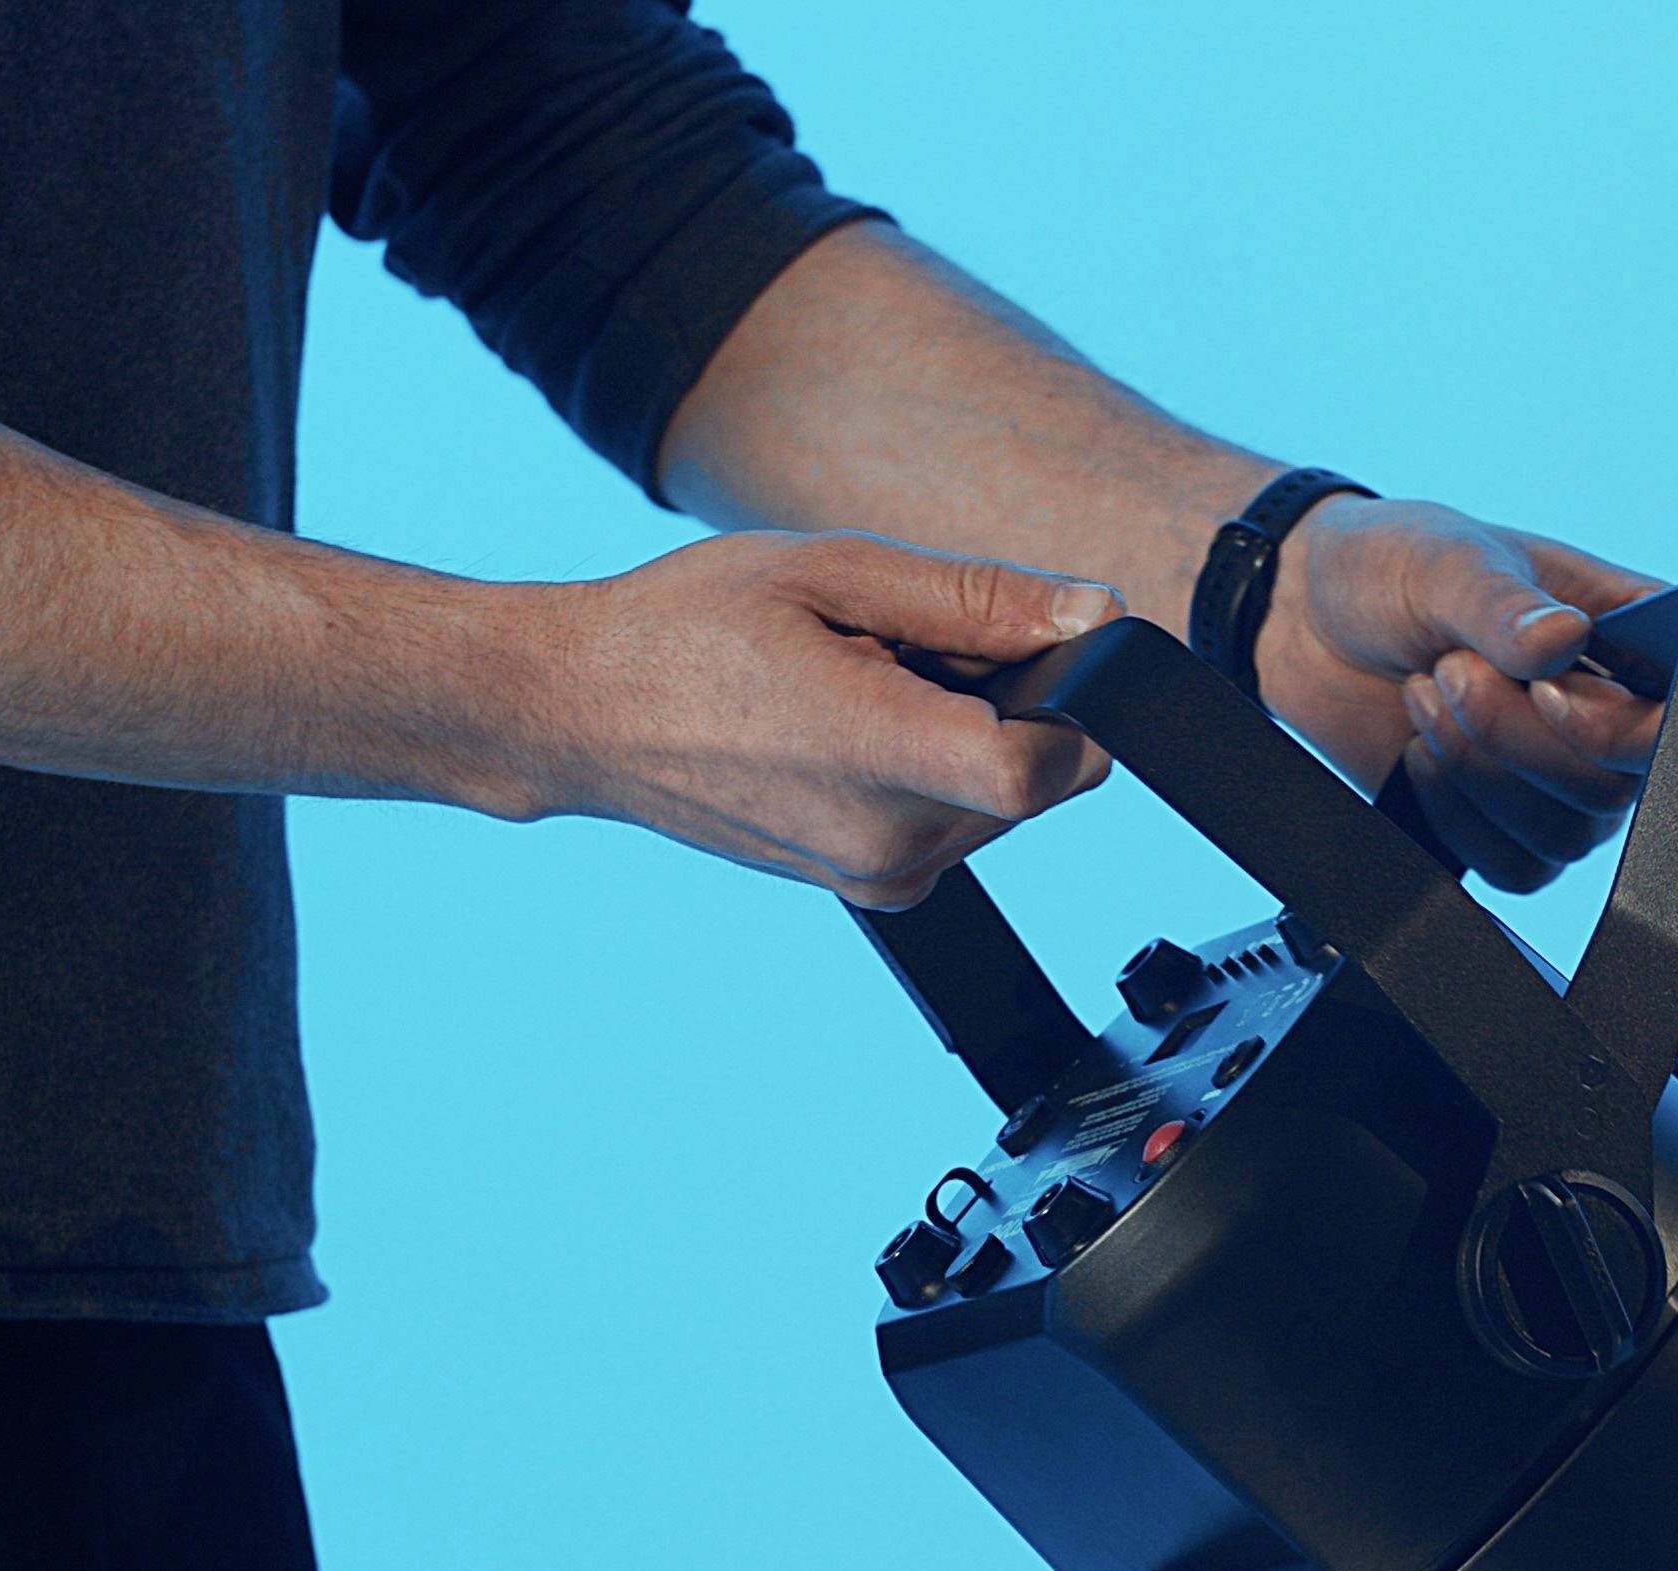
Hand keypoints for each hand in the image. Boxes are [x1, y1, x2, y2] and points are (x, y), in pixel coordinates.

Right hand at [499, 530, 1120, 908]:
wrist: (584, 713)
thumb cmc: (687, 628)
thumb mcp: (835, 570)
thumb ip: (978, 598)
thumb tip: (1092, 613)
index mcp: (879, 758)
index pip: (1050, 769)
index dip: (1074, 708)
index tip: (1037, 653)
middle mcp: (888, 844)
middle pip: (1038, 783)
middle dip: (1014, 706)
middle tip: (914, 648)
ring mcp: (876, 880)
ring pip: (1001, 808)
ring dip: (971, 740)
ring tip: (870, 684)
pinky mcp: (868, 892)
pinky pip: (954, 831)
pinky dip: (933, 775)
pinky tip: (858, 729)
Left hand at [1254, 496, 1664, 891]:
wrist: (1303, 620)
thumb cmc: (1389, 569)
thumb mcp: (1446, 561)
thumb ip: (1503, 604)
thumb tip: (1564, 640)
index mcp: (1628, 636)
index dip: (1622, 728)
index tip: (1542, 690)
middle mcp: (1609, 717)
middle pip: (1614, 789)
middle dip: (1513, 740)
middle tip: (1449, 670)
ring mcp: (1558, 779)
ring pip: (1563, 837)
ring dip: (1477, 774)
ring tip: (1426, 695)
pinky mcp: (1503, 826)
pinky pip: (1514, 869)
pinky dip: (1457, 820)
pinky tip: (1419, 757)